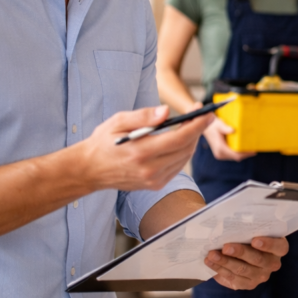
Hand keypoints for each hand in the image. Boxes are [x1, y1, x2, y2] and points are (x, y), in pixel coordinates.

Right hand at [79, 105, 211, 190]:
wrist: (89, 170)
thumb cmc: (103, 142)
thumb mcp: (118, 121)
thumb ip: (144, 116)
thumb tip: (166, 111)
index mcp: (141, 152)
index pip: (179, 138)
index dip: (197, 125)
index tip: (207, 113)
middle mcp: (150, 170)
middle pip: (186, 148)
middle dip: (197, 129)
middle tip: (201, 114)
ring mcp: (153, 180)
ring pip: (184, 158)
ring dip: (192, 141)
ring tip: (192, 125)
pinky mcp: (154, 185)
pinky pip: (177, 167)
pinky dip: (183, 152)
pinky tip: (181, 141)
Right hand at [202, 115, 255, 161]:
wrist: (205, 127)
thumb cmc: (213, 125)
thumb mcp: (219, 124)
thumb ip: (225, 128)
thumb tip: (233, 130)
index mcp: (220, 148)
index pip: (236, 155)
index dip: (246, 154)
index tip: (253, 151)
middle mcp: (220, 154)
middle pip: (236, 157)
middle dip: (246, 154)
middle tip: (255, 149)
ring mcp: (220, 154)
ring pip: (234, 157)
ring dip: (243, 154)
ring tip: (251, 149)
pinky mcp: (221, 153)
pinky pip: (232, 155)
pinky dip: (238, 152)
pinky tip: (244, 148)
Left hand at [205, 236, 288, 289]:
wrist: (246, 252)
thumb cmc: (251, 236)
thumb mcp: (255, 231)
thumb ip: (249, 229)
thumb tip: (230, 224)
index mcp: (279, 248)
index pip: (278, 246)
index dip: (268, 244)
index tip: (255, 240)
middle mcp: (272, 264)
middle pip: (257, 259)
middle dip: (240, 252)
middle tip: (226, 247)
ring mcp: (261, 276)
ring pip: (242, 270)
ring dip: (225, 262)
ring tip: (212, 254)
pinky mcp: (248, 284)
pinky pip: (233, 278)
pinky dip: (219, 269)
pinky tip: (210, 262)